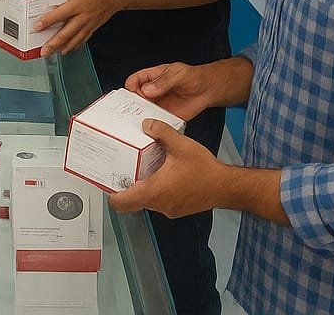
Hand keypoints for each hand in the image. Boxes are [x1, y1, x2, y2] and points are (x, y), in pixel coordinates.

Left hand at [34, 0, 123, 56]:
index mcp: (78, 3)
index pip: (60, 14)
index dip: (48, 21)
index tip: (38, 27)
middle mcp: (83, 16)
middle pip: (66, 33)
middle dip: (53, 43)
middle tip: (44, 51)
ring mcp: (88, 24)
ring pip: (74, 39)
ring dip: (62, 47)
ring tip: (53, 53)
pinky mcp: (93, 27)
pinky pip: (82, 39)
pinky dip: (74, 46)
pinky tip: (68, 48)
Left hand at [110, 123, 226, 218]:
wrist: (227, 187)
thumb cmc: (205, 171)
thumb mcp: (180, 144)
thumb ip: (160, 131)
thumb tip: (146, 124)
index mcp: (154, 191)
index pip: (123, 203)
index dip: (111, 195)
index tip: (106, 184)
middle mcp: (159, 204)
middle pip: (133, 202)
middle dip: (126, 187)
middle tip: (122, 170)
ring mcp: (169, 209)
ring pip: (148, 201)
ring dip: (143, 186)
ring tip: (142, 166)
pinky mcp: (178, 208)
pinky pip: (161, 200)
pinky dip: (157, 189)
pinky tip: (163, 172)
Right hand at [124, 61, 217, 121]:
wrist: (207, 90)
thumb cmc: (193, 77)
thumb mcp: (178, 74)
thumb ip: (163, 82)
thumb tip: (148, 90)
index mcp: (153, 77)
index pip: (136, 80)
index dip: (131, 86)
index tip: (130, 92)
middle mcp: (153, 92)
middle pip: (136, 97)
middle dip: (133, 102)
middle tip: (133, 108)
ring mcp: (159, 104)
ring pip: (144, 111)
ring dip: (142, 115)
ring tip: (142, 119)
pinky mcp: (167, 116)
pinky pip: (157, 122)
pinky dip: (153, 125)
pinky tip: (154, 126)